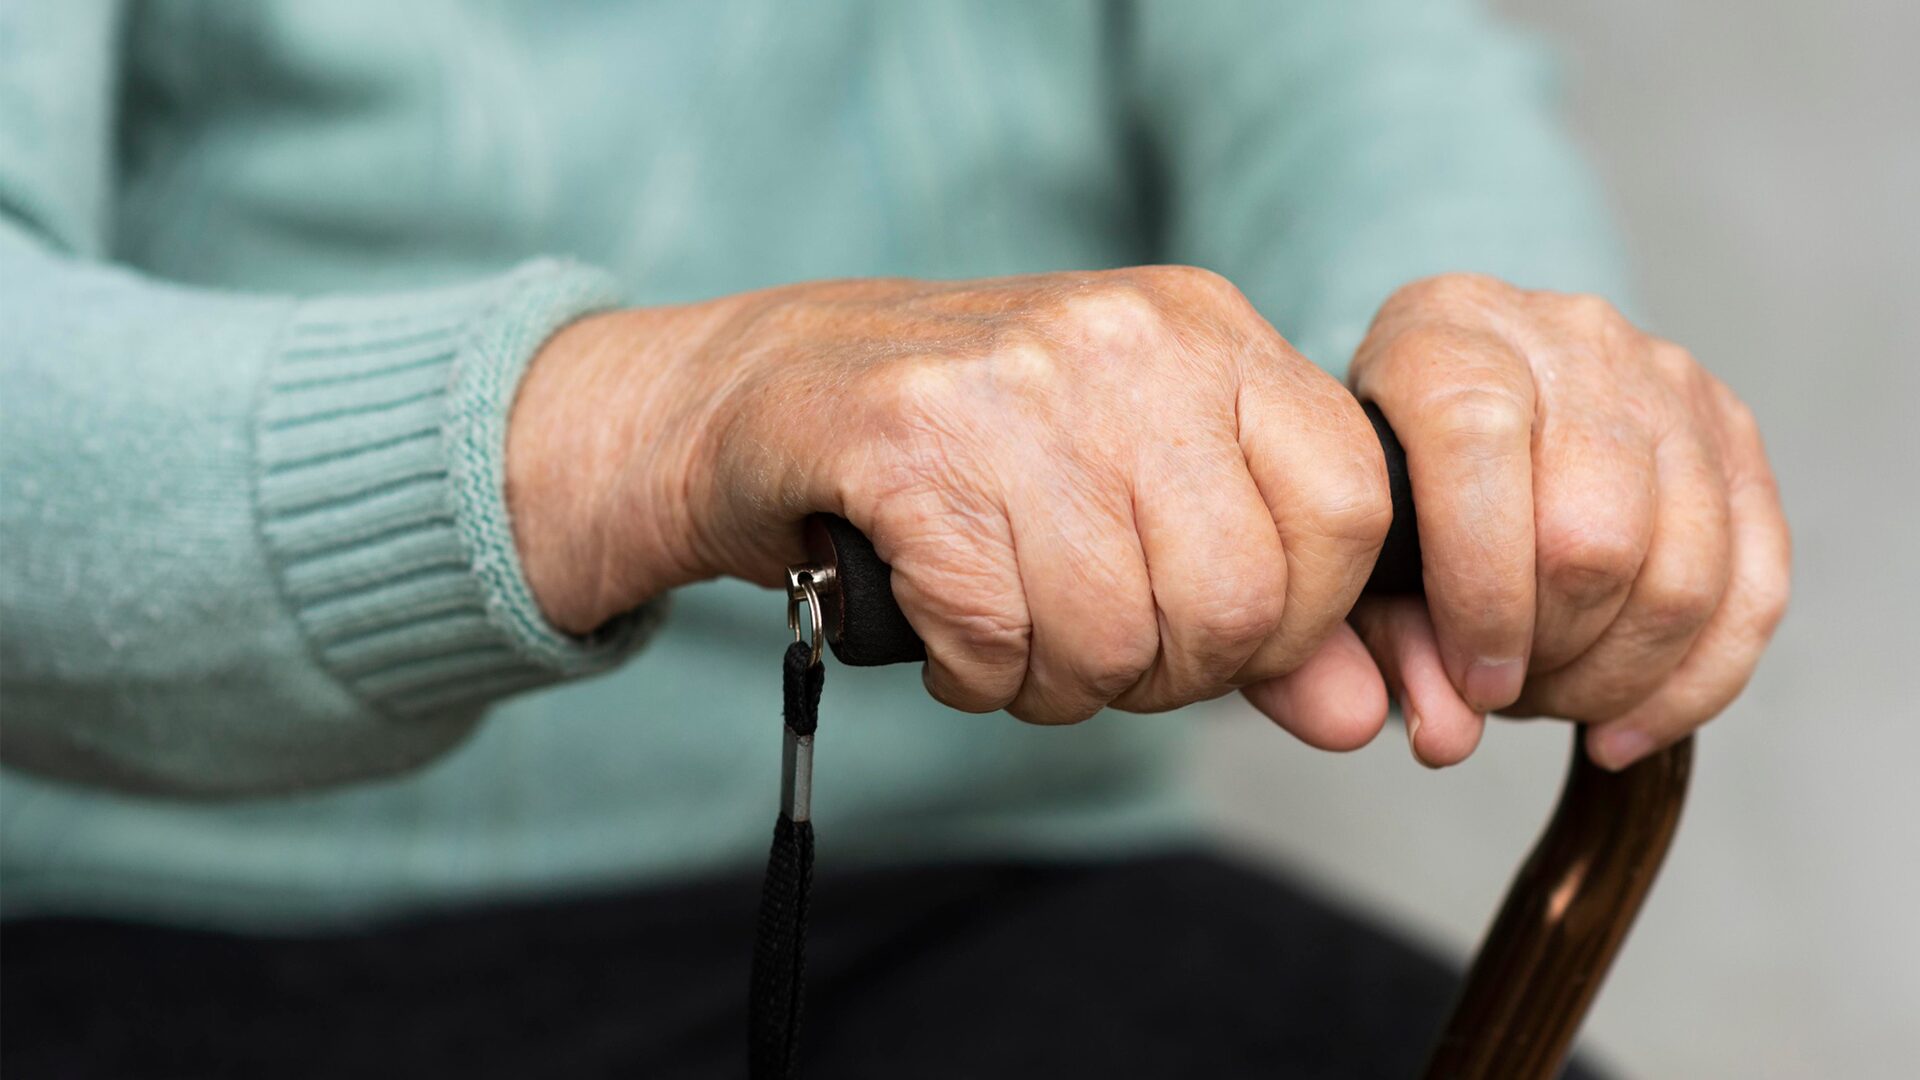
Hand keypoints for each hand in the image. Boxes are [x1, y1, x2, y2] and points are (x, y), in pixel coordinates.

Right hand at [508, 268, 1398, 732]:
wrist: (761, 394)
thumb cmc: (970, 453)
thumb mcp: (1140, 499)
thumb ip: (1265, 608)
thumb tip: (1356, 718)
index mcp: (1207, 330)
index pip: (1349, 506)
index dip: (1301, 619)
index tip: (1216, 639)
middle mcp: (1126, 339)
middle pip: (1237, 598)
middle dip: (1165, 674)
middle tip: (1090, 649)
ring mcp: (1017, 382)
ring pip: (1114, 633)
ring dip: (1059, 684)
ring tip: (1012, 636)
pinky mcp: (908, 440)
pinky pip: (998, 639)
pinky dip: (974, 674)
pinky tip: (945, 629)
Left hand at [1329, 273, 1789, 769]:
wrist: (1453, 378)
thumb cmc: (1389, 469)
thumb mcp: (1350, 531)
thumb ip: (1376, 636)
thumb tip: (1449, 736)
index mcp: (1448, 338)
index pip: (1478, 455)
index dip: (1479, 597)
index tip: (1471, 680)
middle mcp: (1569, 340)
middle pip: (1595, 533)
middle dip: (1552, 653)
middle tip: (1508, 692)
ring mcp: (1665, 379)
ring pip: (1685, 571)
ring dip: (1620, 677)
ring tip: (1557, 698)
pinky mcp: (1734, 430)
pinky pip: (1755, 583)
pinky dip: (1696, 682)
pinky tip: (1625, 725)